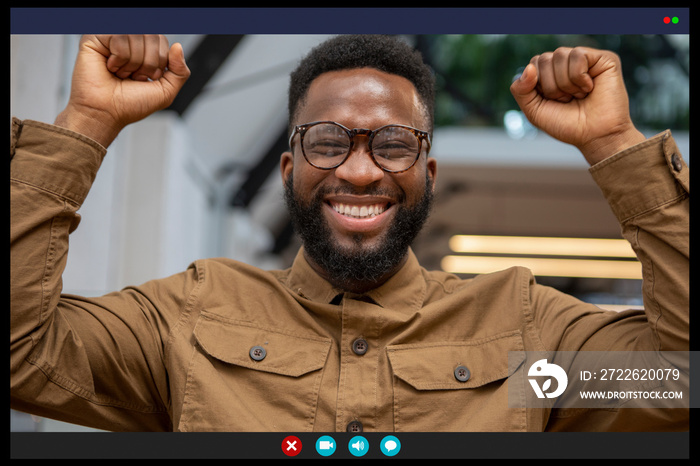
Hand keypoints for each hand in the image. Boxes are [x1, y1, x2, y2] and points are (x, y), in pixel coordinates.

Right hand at [54, 35, 189, 147]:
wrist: (106, 113)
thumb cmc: (130, 104)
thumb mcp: (165, 92)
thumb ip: (180, 71)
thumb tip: (177, 46)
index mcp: (143, 49)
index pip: (161, 39)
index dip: (159, 61)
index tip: (147, 78)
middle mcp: (128, 40)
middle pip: (151, 35)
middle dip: (148, 63)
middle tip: (134, 77)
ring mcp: (111, 37)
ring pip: (135, 35)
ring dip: (133, 63)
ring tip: (121, 74)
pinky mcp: (95, 36)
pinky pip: (119, 37)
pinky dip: (119, 58)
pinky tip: (110, 67)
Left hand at [510, 47, 645, 164]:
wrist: (594, 137)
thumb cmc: (566, 125)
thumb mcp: (534, 110)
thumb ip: (520, 90)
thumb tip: (529, 67)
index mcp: (552, 72)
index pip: (534, 63)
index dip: (539, 86)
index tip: (554, 101)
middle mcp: (568, 62)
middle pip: (544, 59)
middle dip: (551, 86)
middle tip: (567, 100)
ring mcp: (587, 59)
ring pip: (560, 55)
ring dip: (565, 83)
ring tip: (579, 95)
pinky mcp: (604, 58)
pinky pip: (578, 55)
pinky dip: (579, 77)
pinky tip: (590, 88)